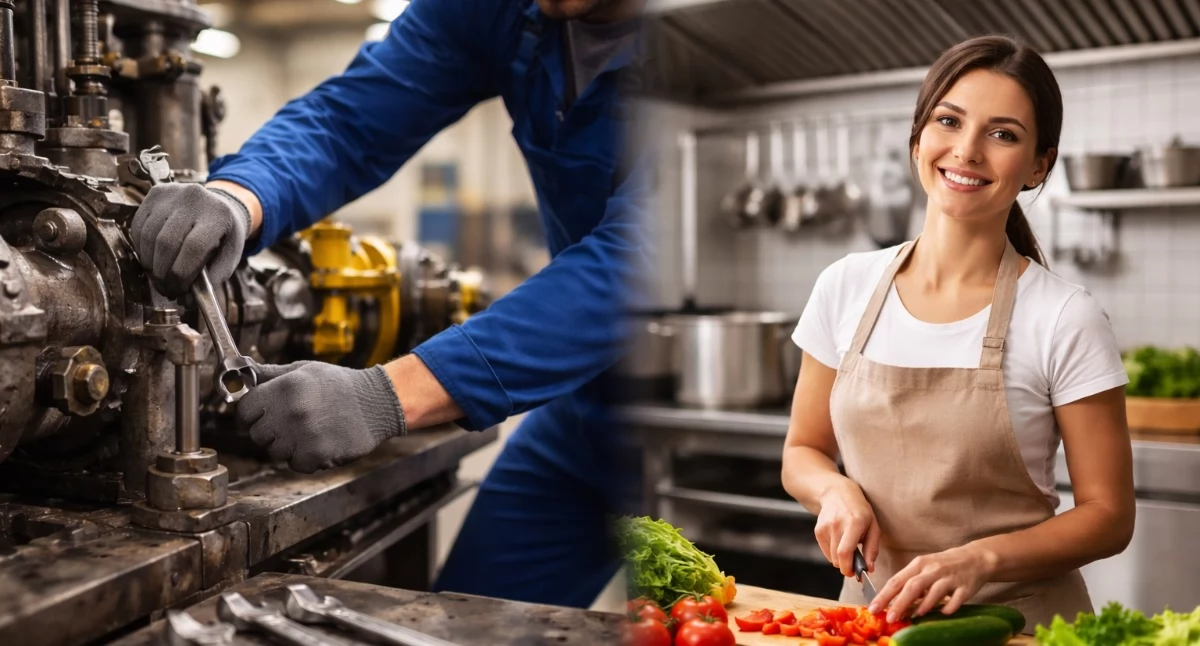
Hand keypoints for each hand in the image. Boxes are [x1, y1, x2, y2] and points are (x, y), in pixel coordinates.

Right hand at [130, 183, 249, 295]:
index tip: (178, 291)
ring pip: (149, 236)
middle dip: (163, 273)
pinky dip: (141, 249)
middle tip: (166, 289)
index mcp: (219, 215)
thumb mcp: (228, 257)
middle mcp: (194, 198)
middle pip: (167, 243)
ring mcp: (172, 193)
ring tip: (159, 277)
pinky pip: (138, 227)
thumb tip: (185, 301)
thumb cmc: (222, 236)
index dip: (181, 274)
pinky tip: (152, 258)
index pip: (194, 248)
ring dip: (150, 264)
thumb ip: (211, 280)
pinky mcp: (154, 193)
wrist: (218, 205)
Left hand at [235, 361, 405, 472]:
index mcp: (285, 387)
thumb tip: (243, 372)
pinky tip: (317, 444)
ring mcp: (303, 434)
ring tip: (307, 433)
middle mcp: (291, 410)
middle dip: (269, 431)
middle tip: (289, 425)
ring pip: (274, 452)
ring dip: (287, 447)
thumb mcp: (305, 370)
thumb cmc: (341, 385)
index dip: (249, 415)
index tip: (257, 417)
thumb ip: (271, 374)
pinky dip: (304, 459)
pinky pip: (295, 465)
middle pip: (257, 433)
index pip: (244, 409)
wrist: (378, 402)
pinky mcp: (317, 453)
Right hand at [814, 479, 880, 577]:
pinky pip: (826, 551)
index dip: (848, 567)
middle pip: (837, 557)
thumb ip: (872, 549)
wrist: (837, 493)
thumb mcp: (873, 526)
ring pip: (832, 556)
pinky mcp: (818, 530)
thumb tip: (870, 569)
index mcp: (854, 523)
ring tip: (847, 546)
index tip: (853, 574)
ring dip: (840, 558)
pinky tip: (839, 541)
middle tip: (854, 563)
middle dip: (846, 565)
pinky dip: (833, 552)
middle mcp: (837, 524)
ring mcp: (825, 527)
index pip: (845, 552)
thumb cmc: (860, 511)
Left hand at [868, 544, 996, 621]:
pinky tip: (942, 612)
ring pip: (934, 592)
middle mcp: (933, 569)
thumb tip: (891, 603)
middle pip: (913, 586)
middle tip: (890, 618)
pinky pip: (955, 600)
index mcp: (919, 564)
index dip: (884, 595)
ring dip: (923, 606)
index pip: (897, 580)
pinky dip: (948, 608)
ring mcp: (950, 578)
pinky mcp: (965, 587)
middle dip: (899, 604)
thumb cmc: (944, 565)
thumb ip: (910, 583)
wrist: (975, 558)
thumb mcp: (924, 568)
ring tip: (914, 616)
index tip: (873, 608)